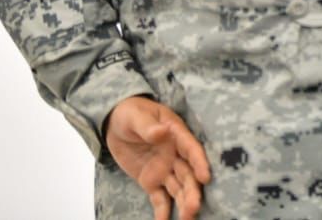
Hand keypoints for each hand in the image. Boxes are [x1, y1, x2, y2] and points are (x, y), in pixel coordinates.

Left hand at [105, 96, 211, 219]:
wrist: (115, 122)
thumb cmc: (131, 112)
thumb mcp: (136, 116)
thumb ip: (148, 126)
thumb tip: (162, 132)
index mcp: (175, 135)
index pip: (191, 149)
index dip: (200, 163)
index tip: (206, 178)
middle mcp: (175, 155)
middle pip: (188, 175)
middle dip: (192, 191)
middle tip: (193, 208)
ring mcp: (164, 169)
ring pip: (178, 189)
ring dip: (184, 203)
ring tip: (187, 218)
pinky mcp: (151, 181)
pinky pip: (159, 198)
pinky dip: (163, 212)